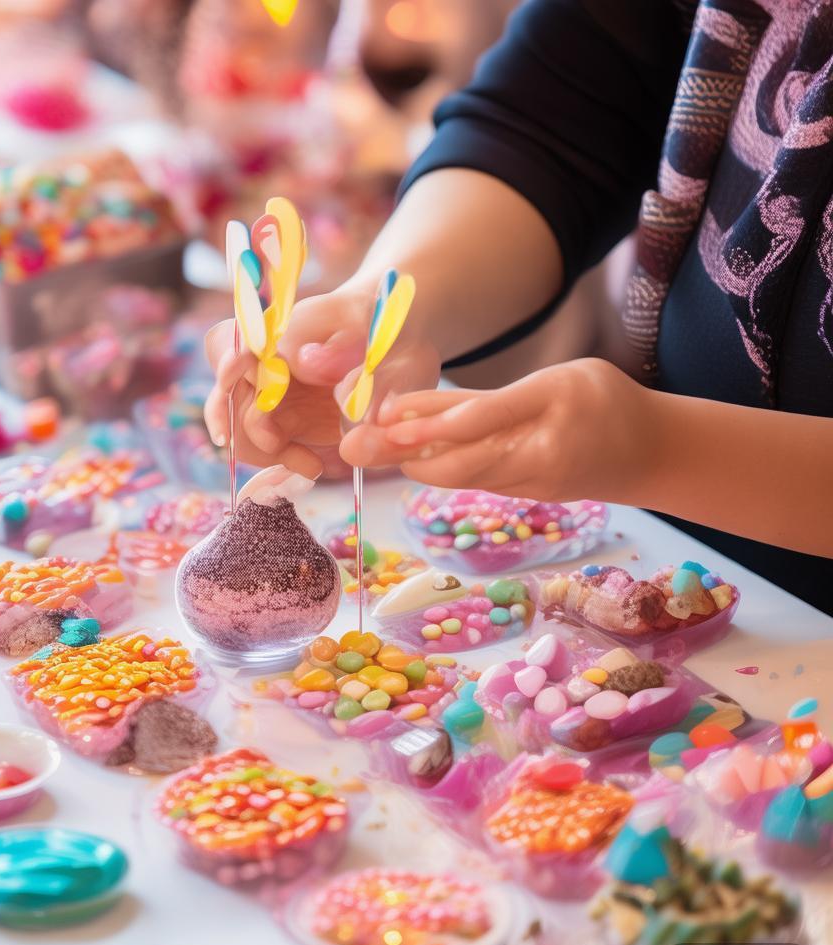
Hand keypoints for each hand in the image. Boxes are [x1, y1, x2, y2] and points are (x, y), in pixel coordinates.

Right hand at [203, 278, 441, 478]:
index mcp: (272, 330)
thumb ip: (338, 342)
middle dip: (247, 424)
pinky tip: (316, 466)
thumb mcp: (367, 321)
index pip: (227, 343)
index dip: (226, 363)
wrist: (394, 342)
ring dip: (266, 451)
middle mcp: (261, 364)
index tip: (232, 378)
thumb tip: (300, 360)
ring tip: (311, 463)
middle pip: (226, 396)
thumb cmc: (376, 319)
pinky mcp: (286, 424)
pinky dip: (287, 461)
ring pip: (241, 430)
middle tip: (275, 442)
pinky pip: (270, 449)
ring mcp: (270, 396)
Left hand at [343, 358, 655, 502]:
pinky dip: (442, 471)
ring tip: (372, 449)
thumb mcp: (556, 379)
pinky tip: (410, 461)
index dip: (433, 421)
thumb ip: (488, 399)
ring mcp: (538, 481)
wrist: (651, 454)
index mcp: (556, 402)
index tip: (389, 419)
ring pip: (466, 476)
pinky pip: (479, 483)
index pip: (485, 415)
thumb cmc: (601, 401)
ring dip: (417, 464)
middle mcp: (545, 448)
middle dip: (409, 453)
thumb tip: (414, 407)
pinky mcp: (531, 498)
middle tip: (361, 444)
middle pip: (465, 458)